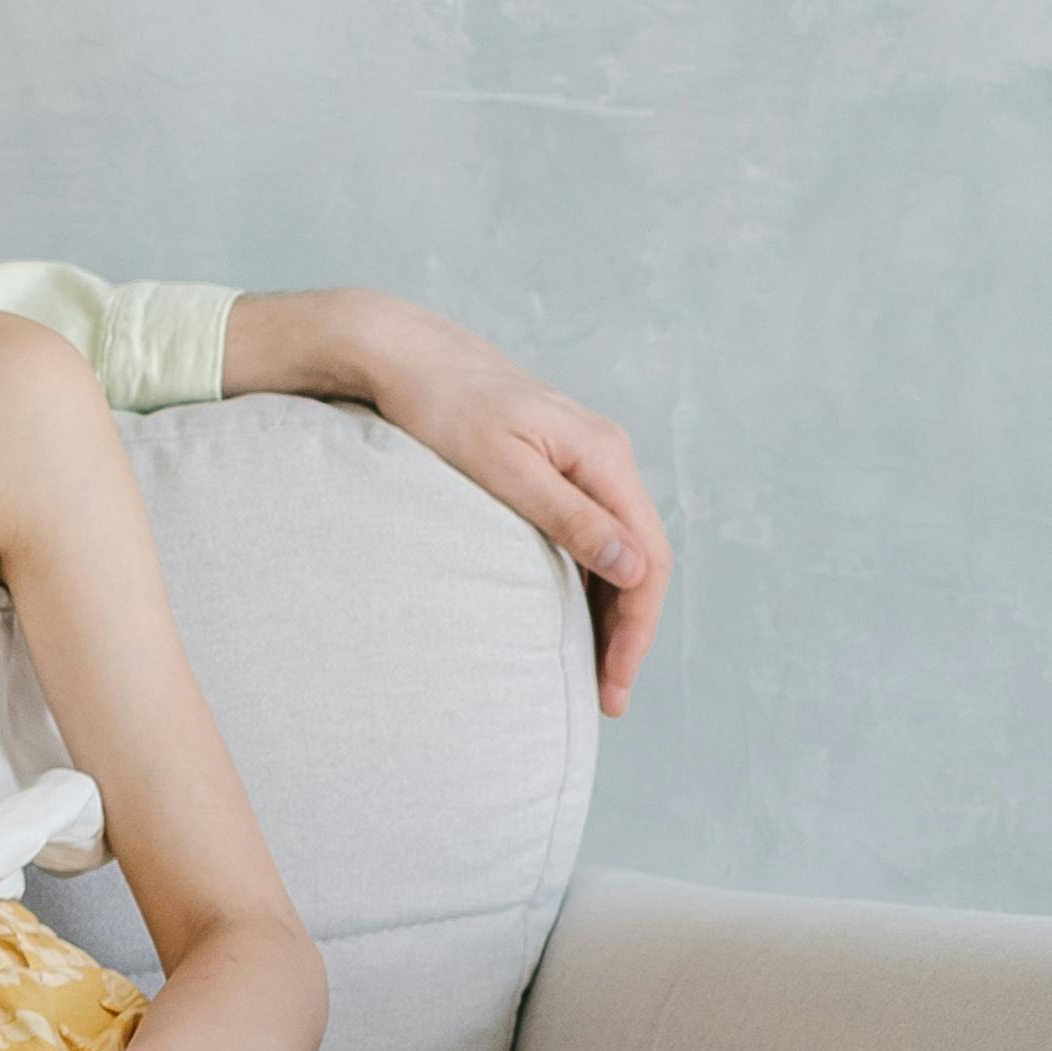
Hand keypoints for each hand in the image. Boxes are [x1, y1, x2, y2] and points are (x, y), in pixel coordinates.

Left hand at [307, 293, 672, 713]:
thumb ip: (567, 517)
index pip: (648, 558)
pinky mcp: (557, 465)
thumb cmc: (441, 407)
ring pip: (618, 548)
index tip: (613, 684)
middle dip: (630, 631)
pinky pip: (590, 532)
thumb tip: (634, 567)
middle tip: (607, 697)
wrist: (404, 354)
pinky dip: (590, 580)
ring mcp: (584, 459)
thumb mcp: (502, 467)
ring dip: (612, 611)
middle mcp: (606, 456)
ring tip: (593, 672)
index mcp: (603, 456)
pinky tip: (572, 617)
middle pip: (641, 559)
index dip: (637, 629)